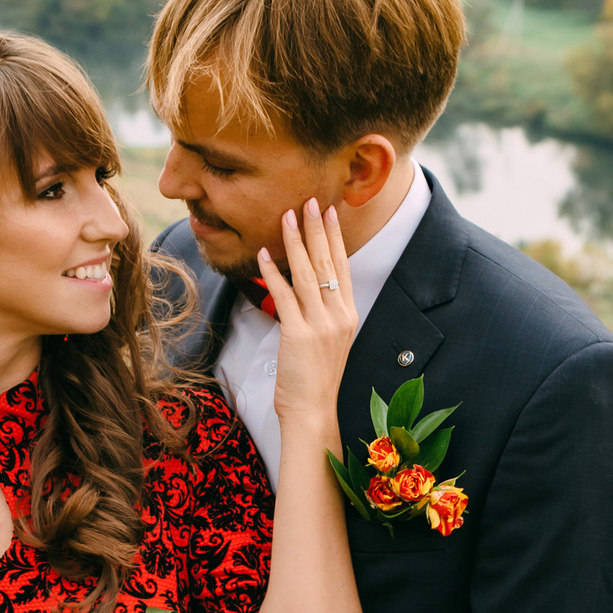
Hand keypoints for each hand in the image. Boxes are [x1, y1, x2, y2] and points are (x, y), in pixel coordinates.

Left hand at [257, 199, 357, 428]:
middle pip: (328, 263)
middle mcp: (339, 316)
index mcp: (349, 315)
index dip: (336, 238)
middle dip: (318, 229)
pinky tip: (263, 255)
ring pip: (307, 273)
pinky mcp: (298, 334)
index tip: (330, 213)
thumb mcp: (328, 342)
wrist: (313, 411)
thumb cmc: (314, 379)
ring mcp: (321, 325)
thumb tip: (305, 290)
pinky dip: (273, 273)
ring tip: (287, 216)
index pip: (343, 267)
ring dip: (295, 242)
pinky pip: (284, 296)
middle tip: (310, 201)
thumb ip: (322, 315)